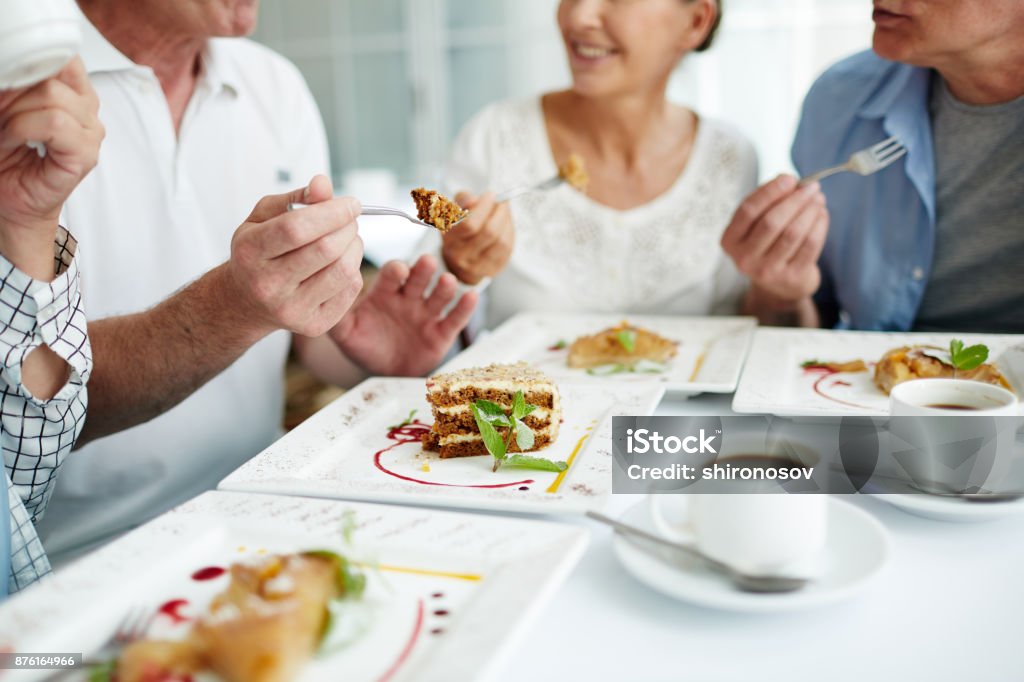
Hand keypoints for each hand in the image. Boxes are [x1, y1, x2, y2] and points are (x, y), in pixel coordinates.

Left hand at [0, 58, 103, 278]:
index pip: (64, 56)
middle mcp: (88, 109)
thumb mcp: (5, 108)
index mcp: (73, 92)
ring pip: (53, 98)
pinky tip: (12, 141)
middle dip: (14, 92)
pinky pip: (54, 124)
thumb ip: (14, 84)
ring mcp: (91, 133)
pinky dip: (23, 129)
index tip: (7, 82)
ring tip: (5, 133)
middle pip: (53, 74)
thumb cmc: (5, 158)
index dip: (31, 61)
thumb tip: (8, 62)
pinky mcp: (85, 155)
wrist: (7, 202)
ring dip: (14, 114)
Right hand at [223, 175, 363, 338]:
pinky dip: (354, 270)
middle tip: (349, 219)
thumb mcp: (264, 217)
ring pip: (343, 271)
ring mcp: (290, 309)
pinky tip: (340, 263)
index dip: (331, 212)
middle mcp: (267, 284)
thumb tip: (323, 184)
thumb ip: (295, 198)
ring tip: (347, 239)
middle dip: (347, 227)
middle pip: (325, 250)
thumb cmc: (258, 252)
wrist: (247, 301)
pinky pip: (350, 290)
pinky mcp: (312, 324)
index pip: (296, 229)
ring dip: (355, 247)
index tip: (351, 203)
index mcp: (249, 252)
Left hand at [330, 255, 477, 375]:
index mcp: (385, 293)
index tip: (398, 272)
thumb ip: (336, 317)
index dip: (396, 271)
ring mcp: (427, 313)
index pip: (392, 275)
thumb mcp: (345, 332)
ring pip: (439, 295)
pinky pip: (455, 318)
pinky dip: (465, 307)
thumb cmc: (363, 344)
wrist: (382, 370)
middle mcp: (409, 297)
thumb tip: (321, 300)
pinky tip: (471, 297)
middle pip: (419, 278)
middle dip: (423, 270)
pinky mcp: (442, 332)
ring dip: (445, 286)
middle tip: (425, 263)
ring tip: (448, 282)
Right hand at [441, 191, 512, 284]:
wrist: (460, 261)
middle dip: (499, 212)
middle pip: (489, 233)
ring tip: (504, 210)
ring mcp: (478, 266)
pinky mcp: (493, 270)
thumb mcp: (453, 212)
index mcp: (449, 240)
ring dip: (506, 222)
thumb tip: (473, 199)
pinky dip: (510, 232)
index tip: (490, 194)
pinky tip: (506, 224)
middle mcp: (461, 256)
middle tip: (502, 201)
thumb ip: (462, 200)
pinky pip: (508, 249)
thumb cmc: (458, 231)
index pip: (469, 225)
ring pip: (501, 241)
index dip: (483, 207)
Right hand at [720, 175, 828, 306]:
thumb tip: (790, 180)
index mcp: (731, 240)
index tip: (789, 178)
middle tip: (811, 187)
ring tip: (818, 199)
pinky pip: (810, 245)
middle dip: (795, 200)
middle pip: (772, 222)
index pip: (748, 210)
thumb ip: (767, 202)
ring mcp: (768, 271)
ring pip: (793, 233)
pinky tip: (821, 214)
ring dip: (810, 211)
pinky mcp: (791, 277)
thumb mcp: (756, 225)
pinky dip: (819, 225)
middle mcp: (745, 258)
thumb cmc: (767, 244)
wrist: (780, 285)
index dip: (770, 192)